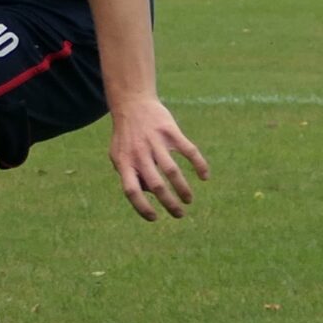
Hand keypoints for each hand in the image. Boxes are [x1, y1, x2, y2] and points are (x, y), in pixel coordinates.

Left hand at [109, 96, 209, 219]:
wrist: (132, 104)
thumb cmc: (126, 136)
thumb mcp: (118, 156)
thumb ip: (129, 175)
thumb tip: (148, 195)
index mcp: (125, 162)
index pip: (131, 191)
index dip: (142, 207)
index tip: (155, 217)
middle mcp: (139, 153)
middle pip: (156, 185)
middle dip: (169, 204)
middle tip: (179, 214)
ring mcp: (155, 142)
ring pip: (172, 171)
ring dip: (183, 189)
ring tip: (188, 200)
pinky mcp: (171, 131)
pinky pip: (189, 151)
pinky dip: (199, 164)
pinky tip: (205, 176)